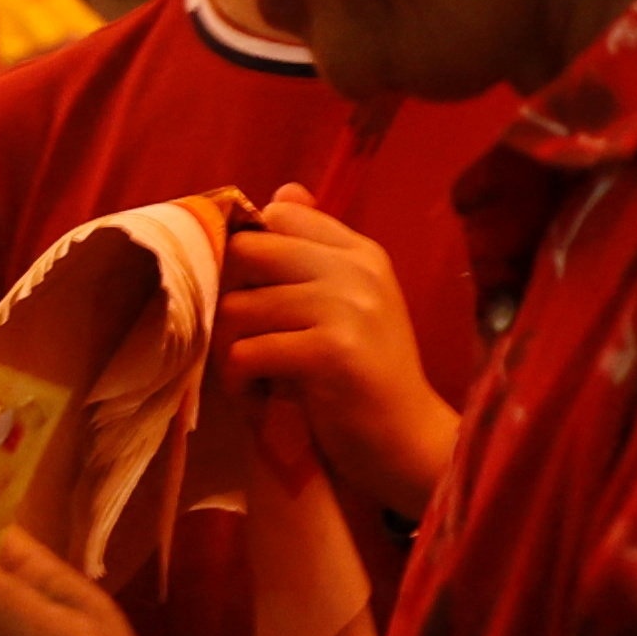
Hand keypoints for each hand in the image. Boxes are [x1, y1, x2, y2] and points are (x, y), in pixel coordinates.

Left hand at [224, 186, 460, 518]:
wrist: (409, 445)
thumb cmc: (365, 379)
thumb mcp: (346, 305)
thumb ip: (311, 251)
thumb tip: (282, 190)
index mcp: (360, 252)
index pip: (277, 214)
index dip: (244, 251)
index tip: (250, 294)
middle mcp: (356, 270)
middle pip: (245, 252)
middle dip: (227, 298)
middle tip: (241, 338)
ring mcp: (347, 308)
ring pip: (237, 307)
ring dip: (231, 350)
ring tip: (256, 377)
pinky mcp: (331, 352)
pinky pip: (245, 352)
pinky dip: (241, 383)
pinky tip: (263, 397)